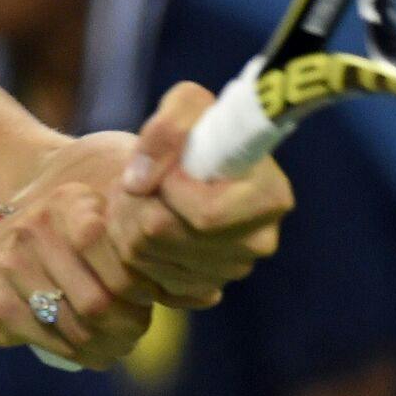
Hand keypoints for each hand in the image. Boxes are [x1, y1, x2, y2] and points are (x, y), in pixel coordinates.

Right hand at [0, 180, 155, 368]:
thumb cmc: (58, 251)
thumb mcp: (94, 233)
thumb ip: (146, 256)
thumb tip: (209, 294)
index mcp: (67, 202)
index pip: (117, 249)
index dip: (141, 283)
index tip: (149, 295)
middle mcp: (35, 227)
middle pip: (100, 297)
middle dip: (129, 325)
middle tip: (137, 330)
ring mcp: (11, 265)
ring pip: (79, 325)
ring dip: (110, 345)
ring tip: (120, 345)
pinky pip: (55, 342)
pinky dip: (85, 355)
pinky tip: (96, 353)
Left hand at [113, 82, 290, 308]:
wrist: (187, 166)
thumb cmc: (198, 130)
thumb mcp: (187, 104)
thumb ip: (167, 129)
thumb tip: (140, 182)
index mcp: (270, 198)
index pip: (206, 215)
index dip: (170, 189)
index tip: (165, 170)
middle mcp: (257, 242)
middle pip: (164, 234)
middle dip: (136, 200)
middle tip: (138, 180)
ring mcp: (228, 272)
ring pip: (144, 255)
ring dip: (125, 220)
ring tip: (139, 196)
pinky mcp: (199, 291)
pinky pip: (140, 279)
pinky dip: (127, 249)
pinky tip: (140, 224)